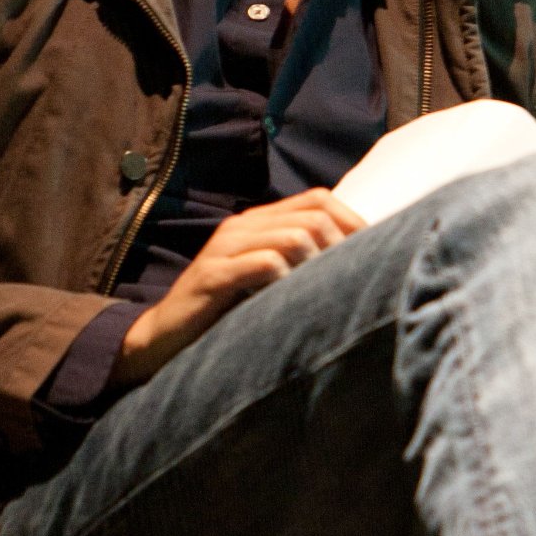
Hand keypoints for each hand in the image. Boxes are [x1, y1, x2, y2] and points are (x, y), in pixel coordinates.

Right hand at [112, 189, 365, 385]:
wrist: (163, 336)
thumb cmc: (223, 310)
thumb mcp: (263, 278)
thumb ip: (296, 262)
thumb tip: (355, 261)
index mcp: (257, 221)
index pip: (319, 199)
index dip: (352, 221)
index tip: (371, 254)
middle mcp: (242, 226)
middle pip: (314, 215)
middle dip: (342, 246)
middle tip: (350, 280)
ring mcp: (225, 248)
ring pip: (294, 237)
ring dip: (318, 266)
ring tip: (323, 293)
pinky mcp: (213, 275)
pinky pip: (265, 265)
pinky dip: (287, 282)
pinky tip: (291, 303)